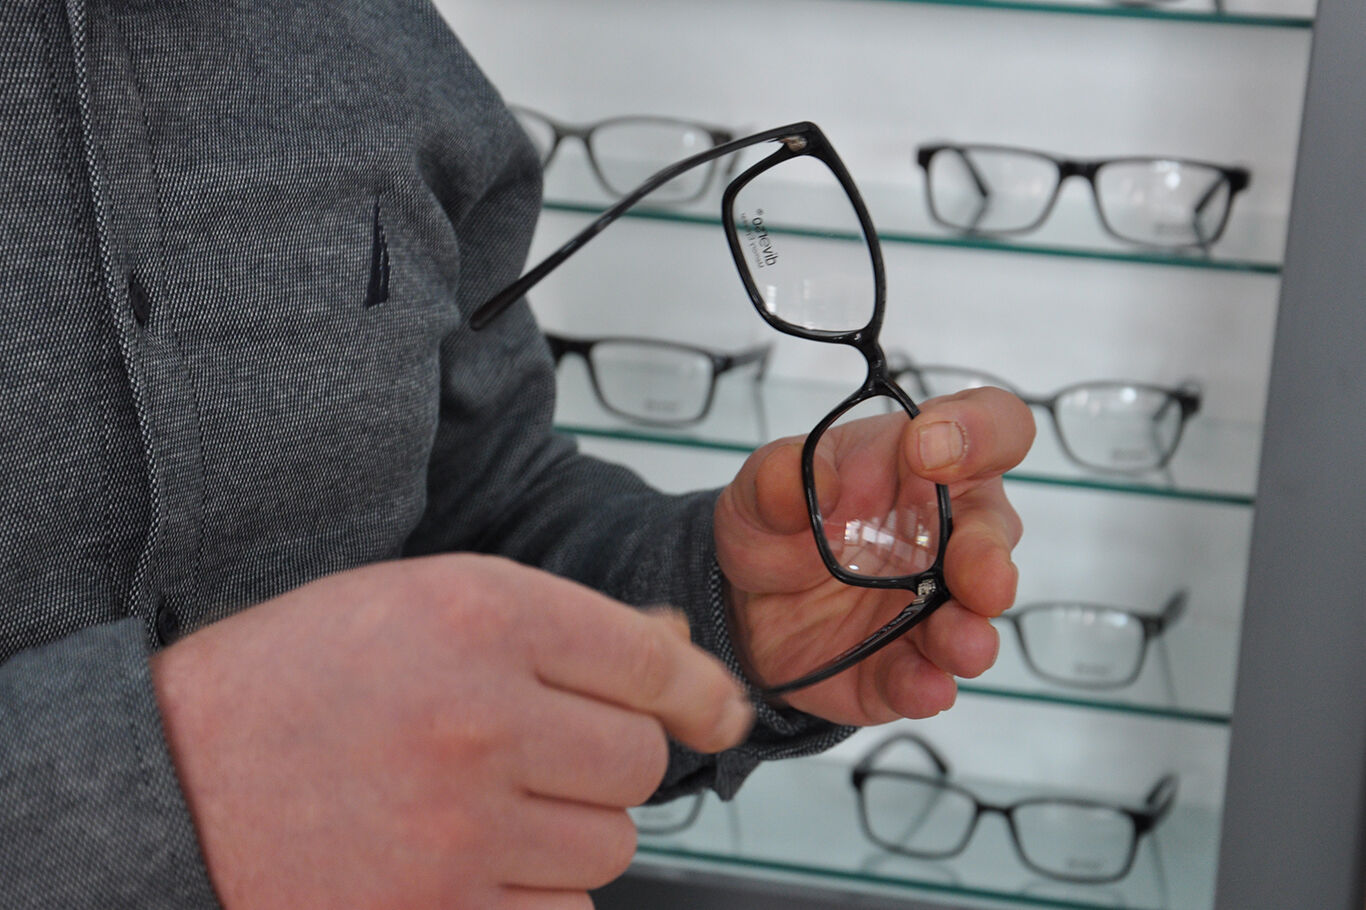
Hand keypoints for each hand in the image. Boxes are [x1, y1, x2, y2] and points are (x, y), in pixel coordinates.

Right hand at [151, 554, 751, 909]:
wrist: (171, 782)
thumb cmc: (296, 682)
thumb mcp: (421, 602)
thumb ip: (554, 626)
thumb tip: (677, 661)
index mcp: (481, 614)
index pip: (651, 661)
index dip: (697, 689)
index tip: (715, 709)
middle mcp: (481, 716)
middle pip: (640, 760)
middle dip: (607, 759)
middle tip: (540, 753)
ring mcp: (460, 829)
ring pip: (611, 844)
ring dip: (572, 831)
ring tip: (485, 807)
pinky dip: (536, 894)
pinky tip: (469, 862)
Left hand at [715, 386, 1034, 725]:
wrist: (744, 605)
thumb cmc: (777, 523)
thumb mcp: (759, 488)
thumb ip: (777, 477)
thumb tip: (814, 478)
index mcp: (924, 463)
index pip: (989, 427)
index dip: (979, 430)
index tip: (930, 449)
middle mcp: (949, 533)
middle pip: (995, 535)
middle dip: (991, 557)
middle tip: (981, 579)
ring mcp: (936, 604)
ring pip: (974, 620)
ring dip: (972, 633)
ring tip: (962, 646)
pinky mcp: (908, 664)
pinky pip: (926, 677)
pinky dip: (926, 685)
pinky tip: (923, 687)